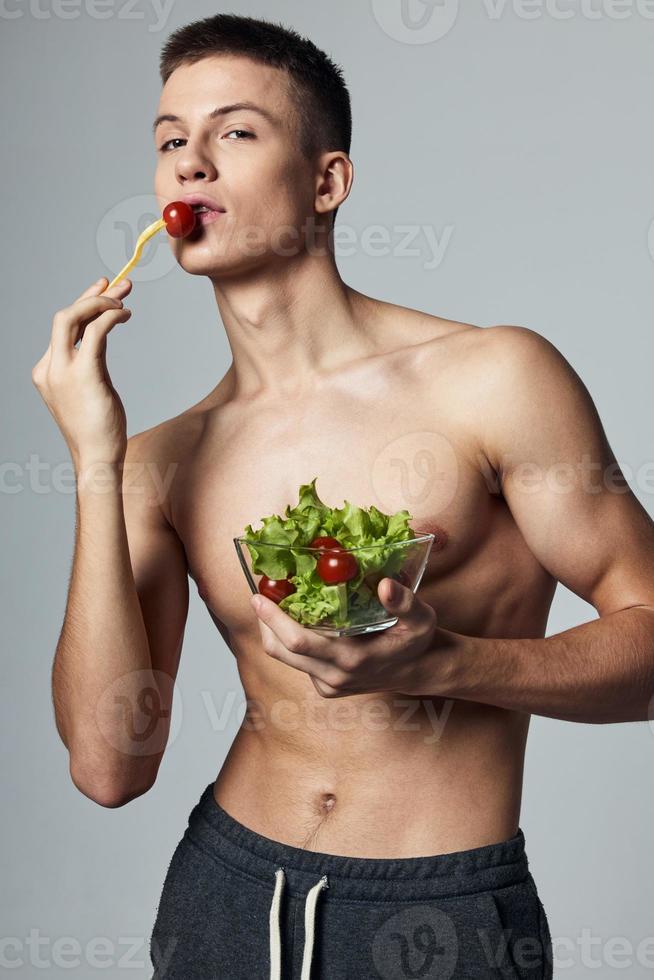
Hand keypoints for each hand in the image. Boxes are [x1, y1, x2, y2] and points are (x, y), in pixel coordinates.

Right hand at [31, 277, 132, 469]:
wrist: (97, 458)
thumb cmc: (98, 429)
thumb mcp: (91, 389)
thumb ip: (90, 363)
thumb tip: (102, 335)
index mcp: (46, 371)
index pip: (63, 328)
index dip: (83, 304)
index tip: (104, 290)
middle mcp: (49, 368)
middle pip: (65, 317)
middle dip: (92, 296)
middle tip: (120, 284)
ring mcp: (63, 371)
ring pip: (74, 319)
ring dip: (103, 303)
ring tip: (126, 298)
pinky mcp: (84, 374)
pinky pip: (96, 333)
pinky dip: (111, 317)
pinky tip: (125, 316)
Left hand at [251, 576, 452, 697]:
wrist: (419, 671)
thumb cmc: (417, 640)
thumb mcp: (421, 618)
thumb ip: (404, 602)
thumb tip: (385, 585)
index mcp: (351, 660)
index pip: (299, 642)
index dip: (274, 620)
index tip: (258, 596)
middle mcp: (334, 676)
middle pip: (281, 651)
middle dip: (264, 623)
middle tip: (259, 593)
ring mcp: (328, 685)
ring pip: (285, 657)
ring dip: (273, 631)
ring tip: (272, 601)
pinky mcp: (326, 687)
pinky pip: (297, 662)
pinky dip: (289, 640)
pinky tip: (294, 618)